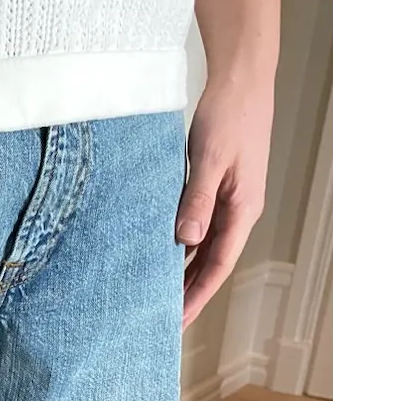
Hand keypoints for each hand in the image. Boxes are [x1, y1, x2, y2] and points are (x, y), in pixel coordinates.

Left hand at [177, 74, 274, 329]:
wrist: (242, 79)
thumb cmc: (230, 115)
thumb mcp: (210, 160)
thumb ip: (198, 201)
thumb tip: (187, 241)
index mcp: (242, 210)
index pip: (218, 265)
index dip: (197, 296)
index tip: (177, 320)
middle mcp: (238, 211)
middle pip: (211, 263)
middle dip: (190, 292)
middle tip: (162, 319)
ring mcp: (229, 200)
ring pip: (205, 247)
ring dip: (185, 270)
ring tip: (158, 294)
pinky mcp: (217, 188)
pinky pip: (200, 226)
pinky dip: (183, 244)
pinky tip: (163, 254)